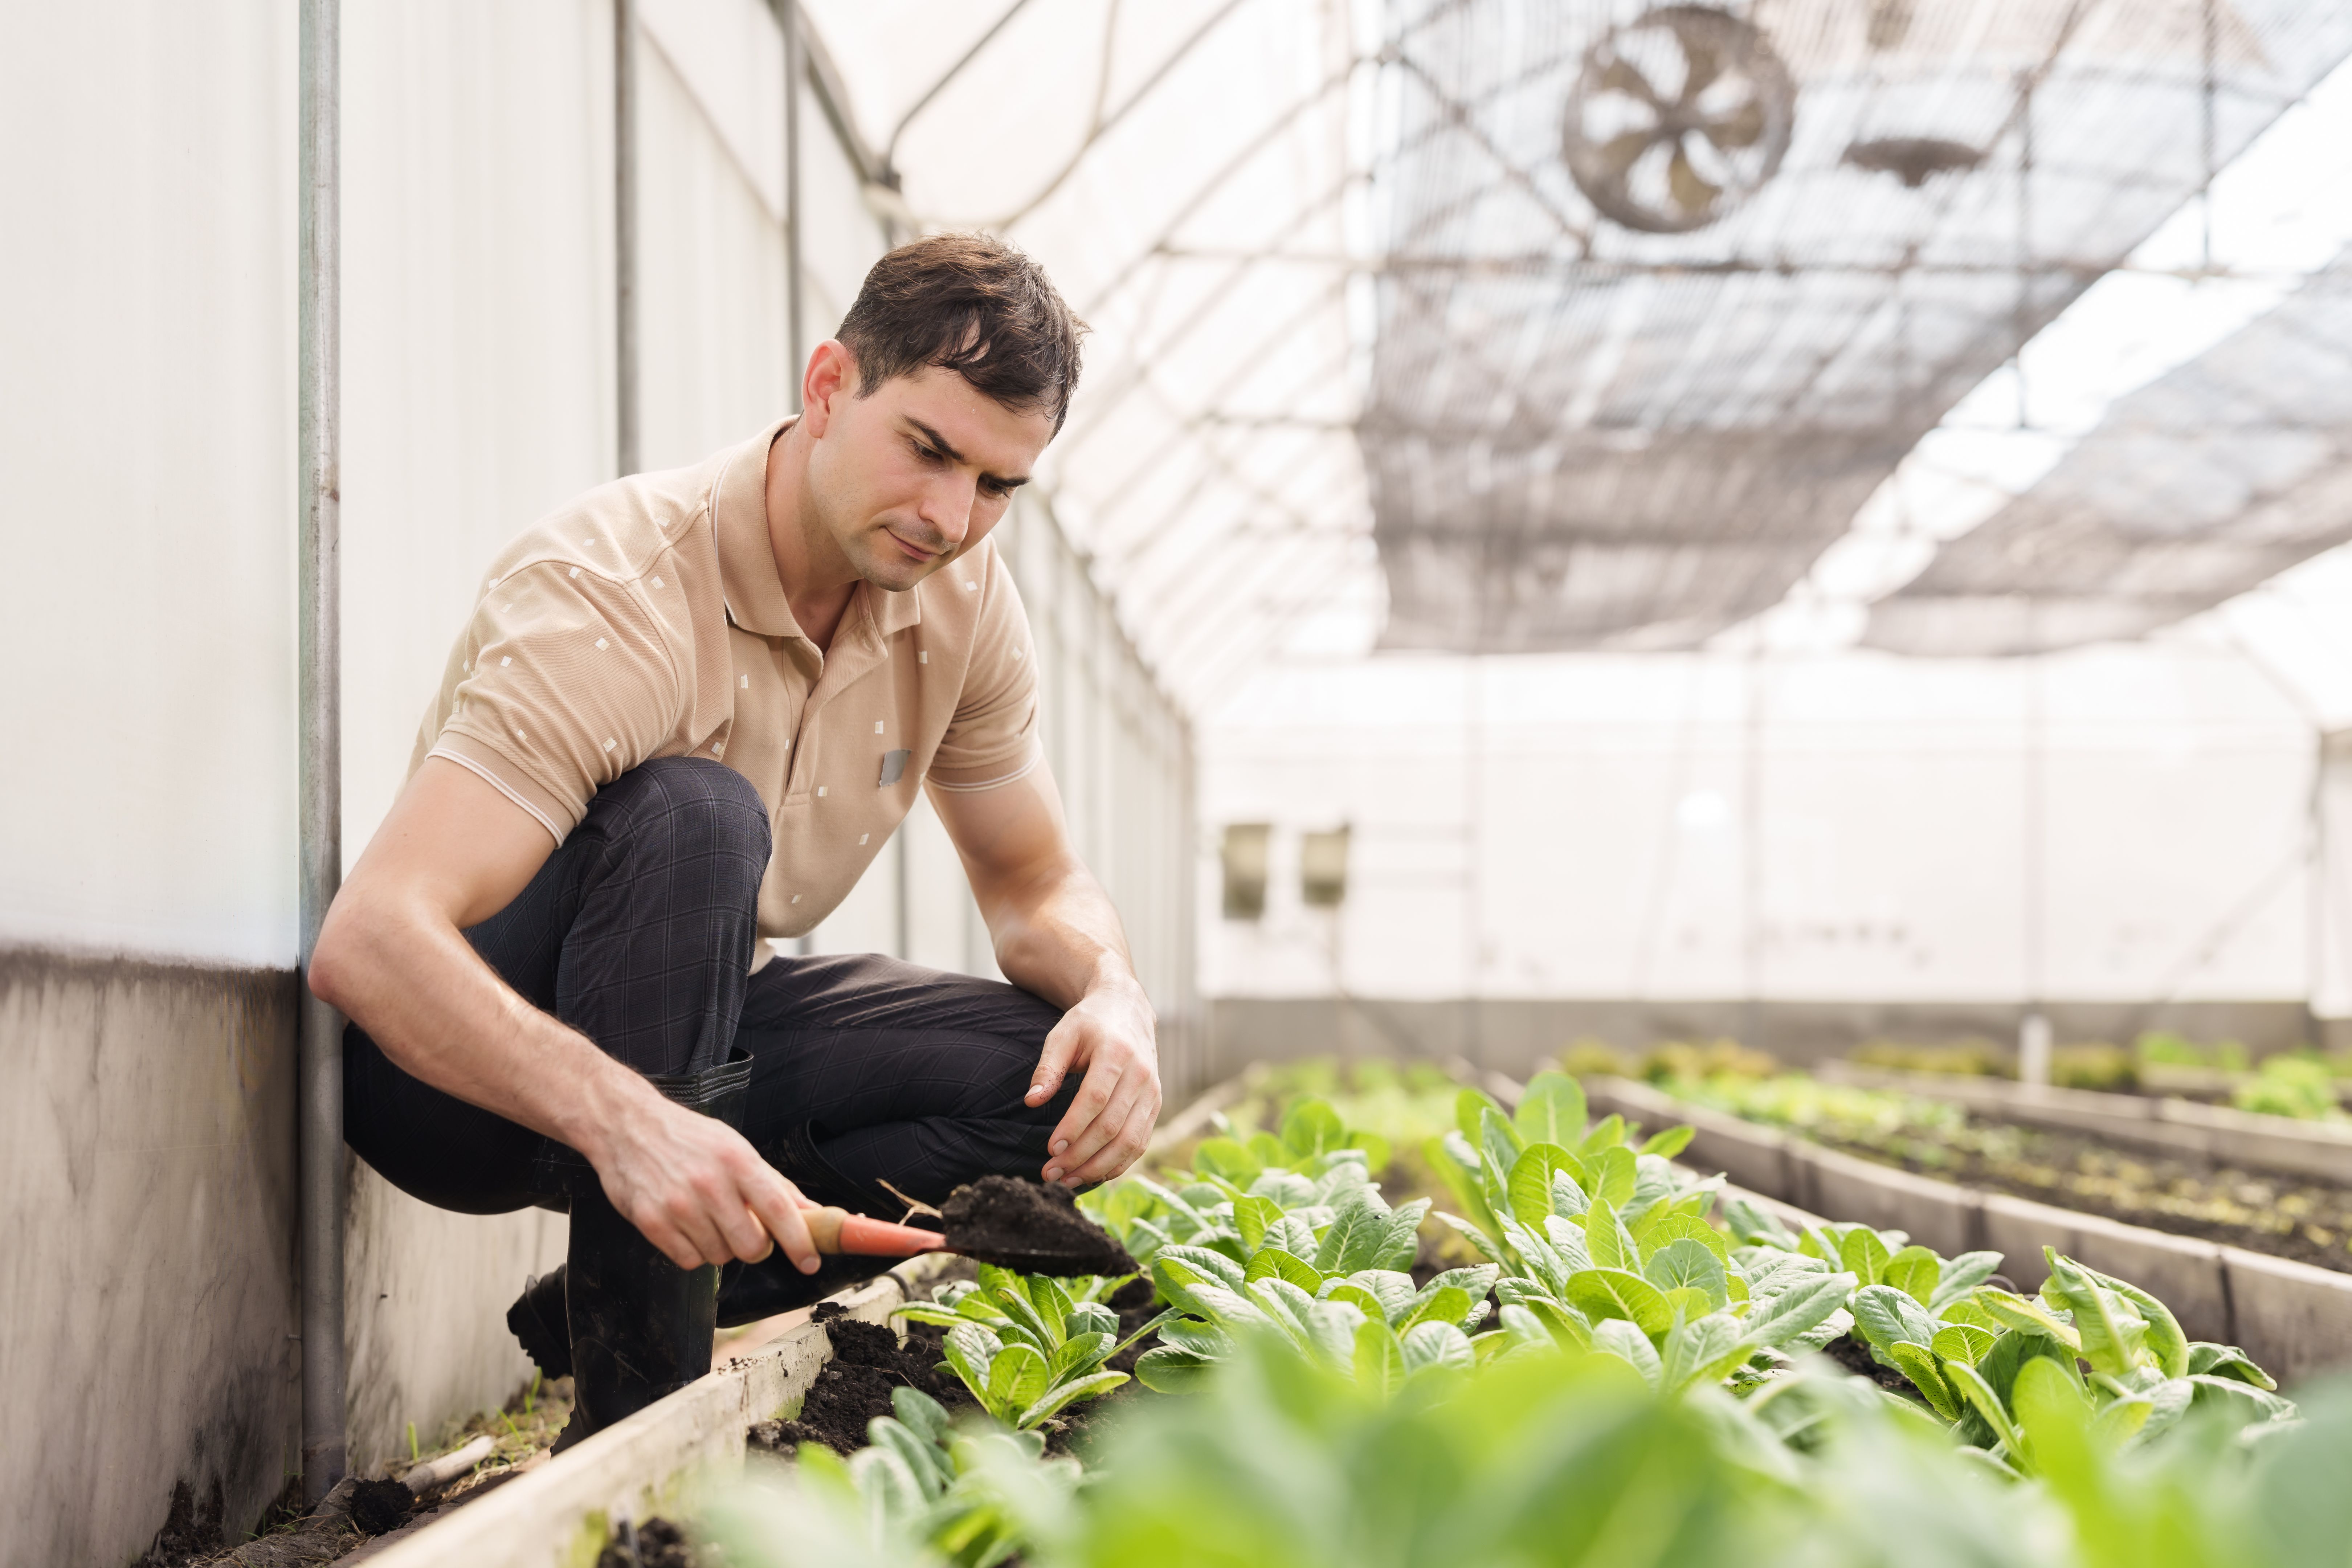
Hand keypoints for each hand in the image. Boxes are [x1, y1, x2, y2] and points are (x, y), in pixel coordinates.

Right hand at [590, 1094, 821, 1271]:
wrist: (628, 1126)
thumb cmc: (688, 1138)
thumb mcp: (737, 1148)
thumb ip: (775, 1184)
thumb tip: (812, 1212)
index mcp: (737, 1160)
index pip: (779, 1210)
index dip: (799, 1241)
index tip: (810, 1262)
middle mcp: (709, 1183)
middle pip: (751, 1246)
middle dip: (755, 1246)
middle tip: (746, 1229)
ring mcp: (678, 1204)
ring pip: (719, 1257)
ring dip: (721, 1246)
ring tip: (708, 1218)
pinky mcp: (651, 1221)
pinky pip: (688, 1261)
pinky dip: (693, 1251)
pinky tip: (686, 1226)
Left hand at [1027, 979, 1159, 1186]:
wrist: (1127, 1009)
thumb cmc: (1089, 1024)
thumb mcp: (1063, 1034)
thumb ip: (1048, 1068)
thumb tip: (1031, 1101)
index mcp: (1116, 1053)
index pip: (1095, 1099)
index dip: (1073, 1128)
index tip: (1050, 1150)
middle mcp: (1141, 1074)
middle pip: (1112, 1126)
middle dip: (1080, 1156)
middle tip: (1050, 1173)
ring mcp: (1153, 1092)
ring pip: (1130, 1141)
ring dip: (1098, 1167)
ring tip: (1067, 1181)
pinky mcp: (1156, 1105)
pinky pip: (1140, 1142)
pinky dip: (1119, 1164)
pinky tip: (1093, 1175)